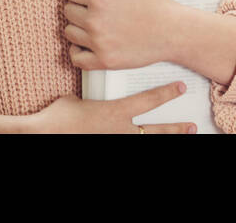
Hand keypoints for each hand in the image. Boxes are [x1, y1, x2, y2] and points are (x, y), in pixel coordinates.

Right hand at [30, 82, 196, 132]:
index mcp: (114, 112)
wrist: (43, 134)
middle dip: (175, 128)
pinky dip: (140, 142)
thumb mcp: (75, 98)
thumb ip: (89, 95)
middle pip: (154, 130)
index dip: (167, 93)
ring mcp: (114, 142)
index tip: (181, 88)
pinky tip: (154, 144)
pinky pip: (130, 145)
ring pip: (145, 142)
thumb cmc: (57, 117)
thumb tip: (92, 89)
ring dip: (165, 139)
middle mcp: (118, 130)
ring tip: (183, 137)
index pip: (148, 101)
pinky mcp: (107, 147)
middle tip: (192, 125)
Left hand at [63, 0, 181, 70]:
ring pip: (69, 32)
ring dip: (77, 27)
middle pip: (67, 11)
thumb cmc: (155, 2)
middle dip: (77, 7)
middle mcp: (94, 21)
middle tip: (96, 8)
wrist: (173, 31)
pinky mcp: (104, 61)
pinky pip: (76, 57)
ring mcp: (98, 43)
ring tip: (95, 24)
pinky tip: (88, 43)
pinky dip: (77, 50)